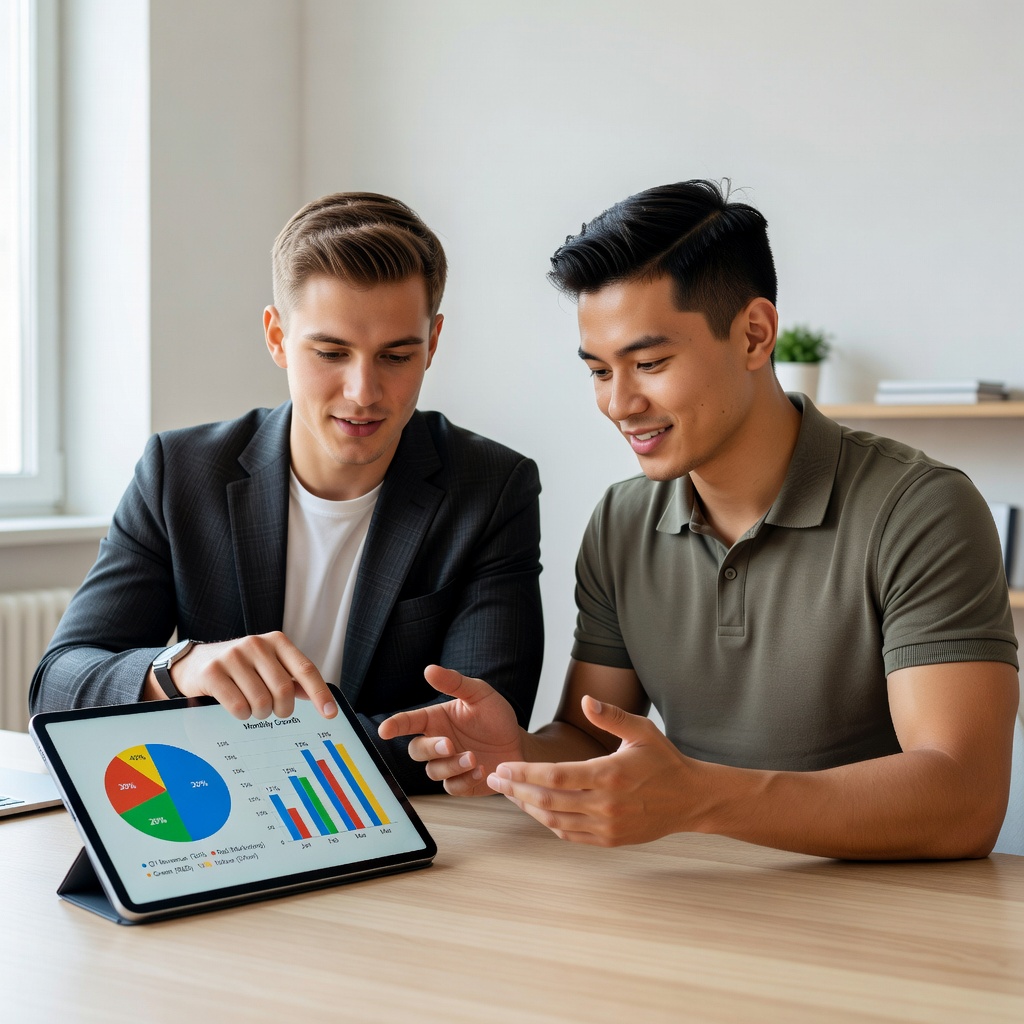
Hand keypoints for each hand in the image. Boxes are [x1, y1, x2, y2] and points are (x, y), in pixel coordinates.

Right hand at [150, 632, 337, 720]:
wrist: (193, 663)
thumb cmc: (240, 669)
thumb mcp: (268, 666)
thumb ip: (292, 679)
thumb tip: (320, 699)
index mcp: (276, 641)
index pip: (305, 669)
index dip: (320, 693)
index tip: (330, 714)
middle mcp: (256, 644)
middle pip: (283, 689)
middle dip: (282, 709)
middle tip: (275, 712)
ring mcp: (233, 656)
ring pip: (261, 700)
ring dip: (260, 714)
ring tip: (254, 709)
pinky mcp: (212, 672)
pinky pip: (238, 706)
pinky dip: (242, 715)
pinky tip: (238, 708)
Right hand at [378, 665, 523, 794]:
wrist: (518, 744)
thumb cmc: (496, 716)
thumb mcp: (479, 693)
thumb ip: (455, 683)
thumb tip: (429, 669)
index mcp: (437, 720)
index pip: (409, 722)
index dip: (394, 725)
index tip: (384, 730)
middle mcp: (438, 743)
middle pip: (416, 750)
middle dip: (430, 749)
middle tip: (449, 744)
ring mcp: (448, 764)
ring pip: (433, 771)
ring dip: (451, 765)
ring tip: (474, 757)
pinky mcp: (461, 783)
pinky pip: (452, 787)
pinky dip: (465, 780)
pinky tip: (482, 770)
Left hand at [487, 696, 695, 845]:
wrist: (691, 800)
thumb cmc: (664, 760)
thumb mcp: (642, 730)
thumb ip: (611, 716)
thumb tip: (586, 701)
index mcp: (610, 774)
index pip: (555, 776)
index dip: (524, 773)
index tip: (503, 766)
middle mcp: (606, 804)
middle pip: (548, 800)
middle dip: (515, 790)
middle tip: (495, 779)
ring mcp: (607, 826)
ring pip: (554, 820)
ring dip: (527, 807)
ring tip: (510, 793)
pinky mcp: (610, 840)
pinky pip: (569, 834)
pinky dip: (548, 822)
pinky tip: (536, 809)